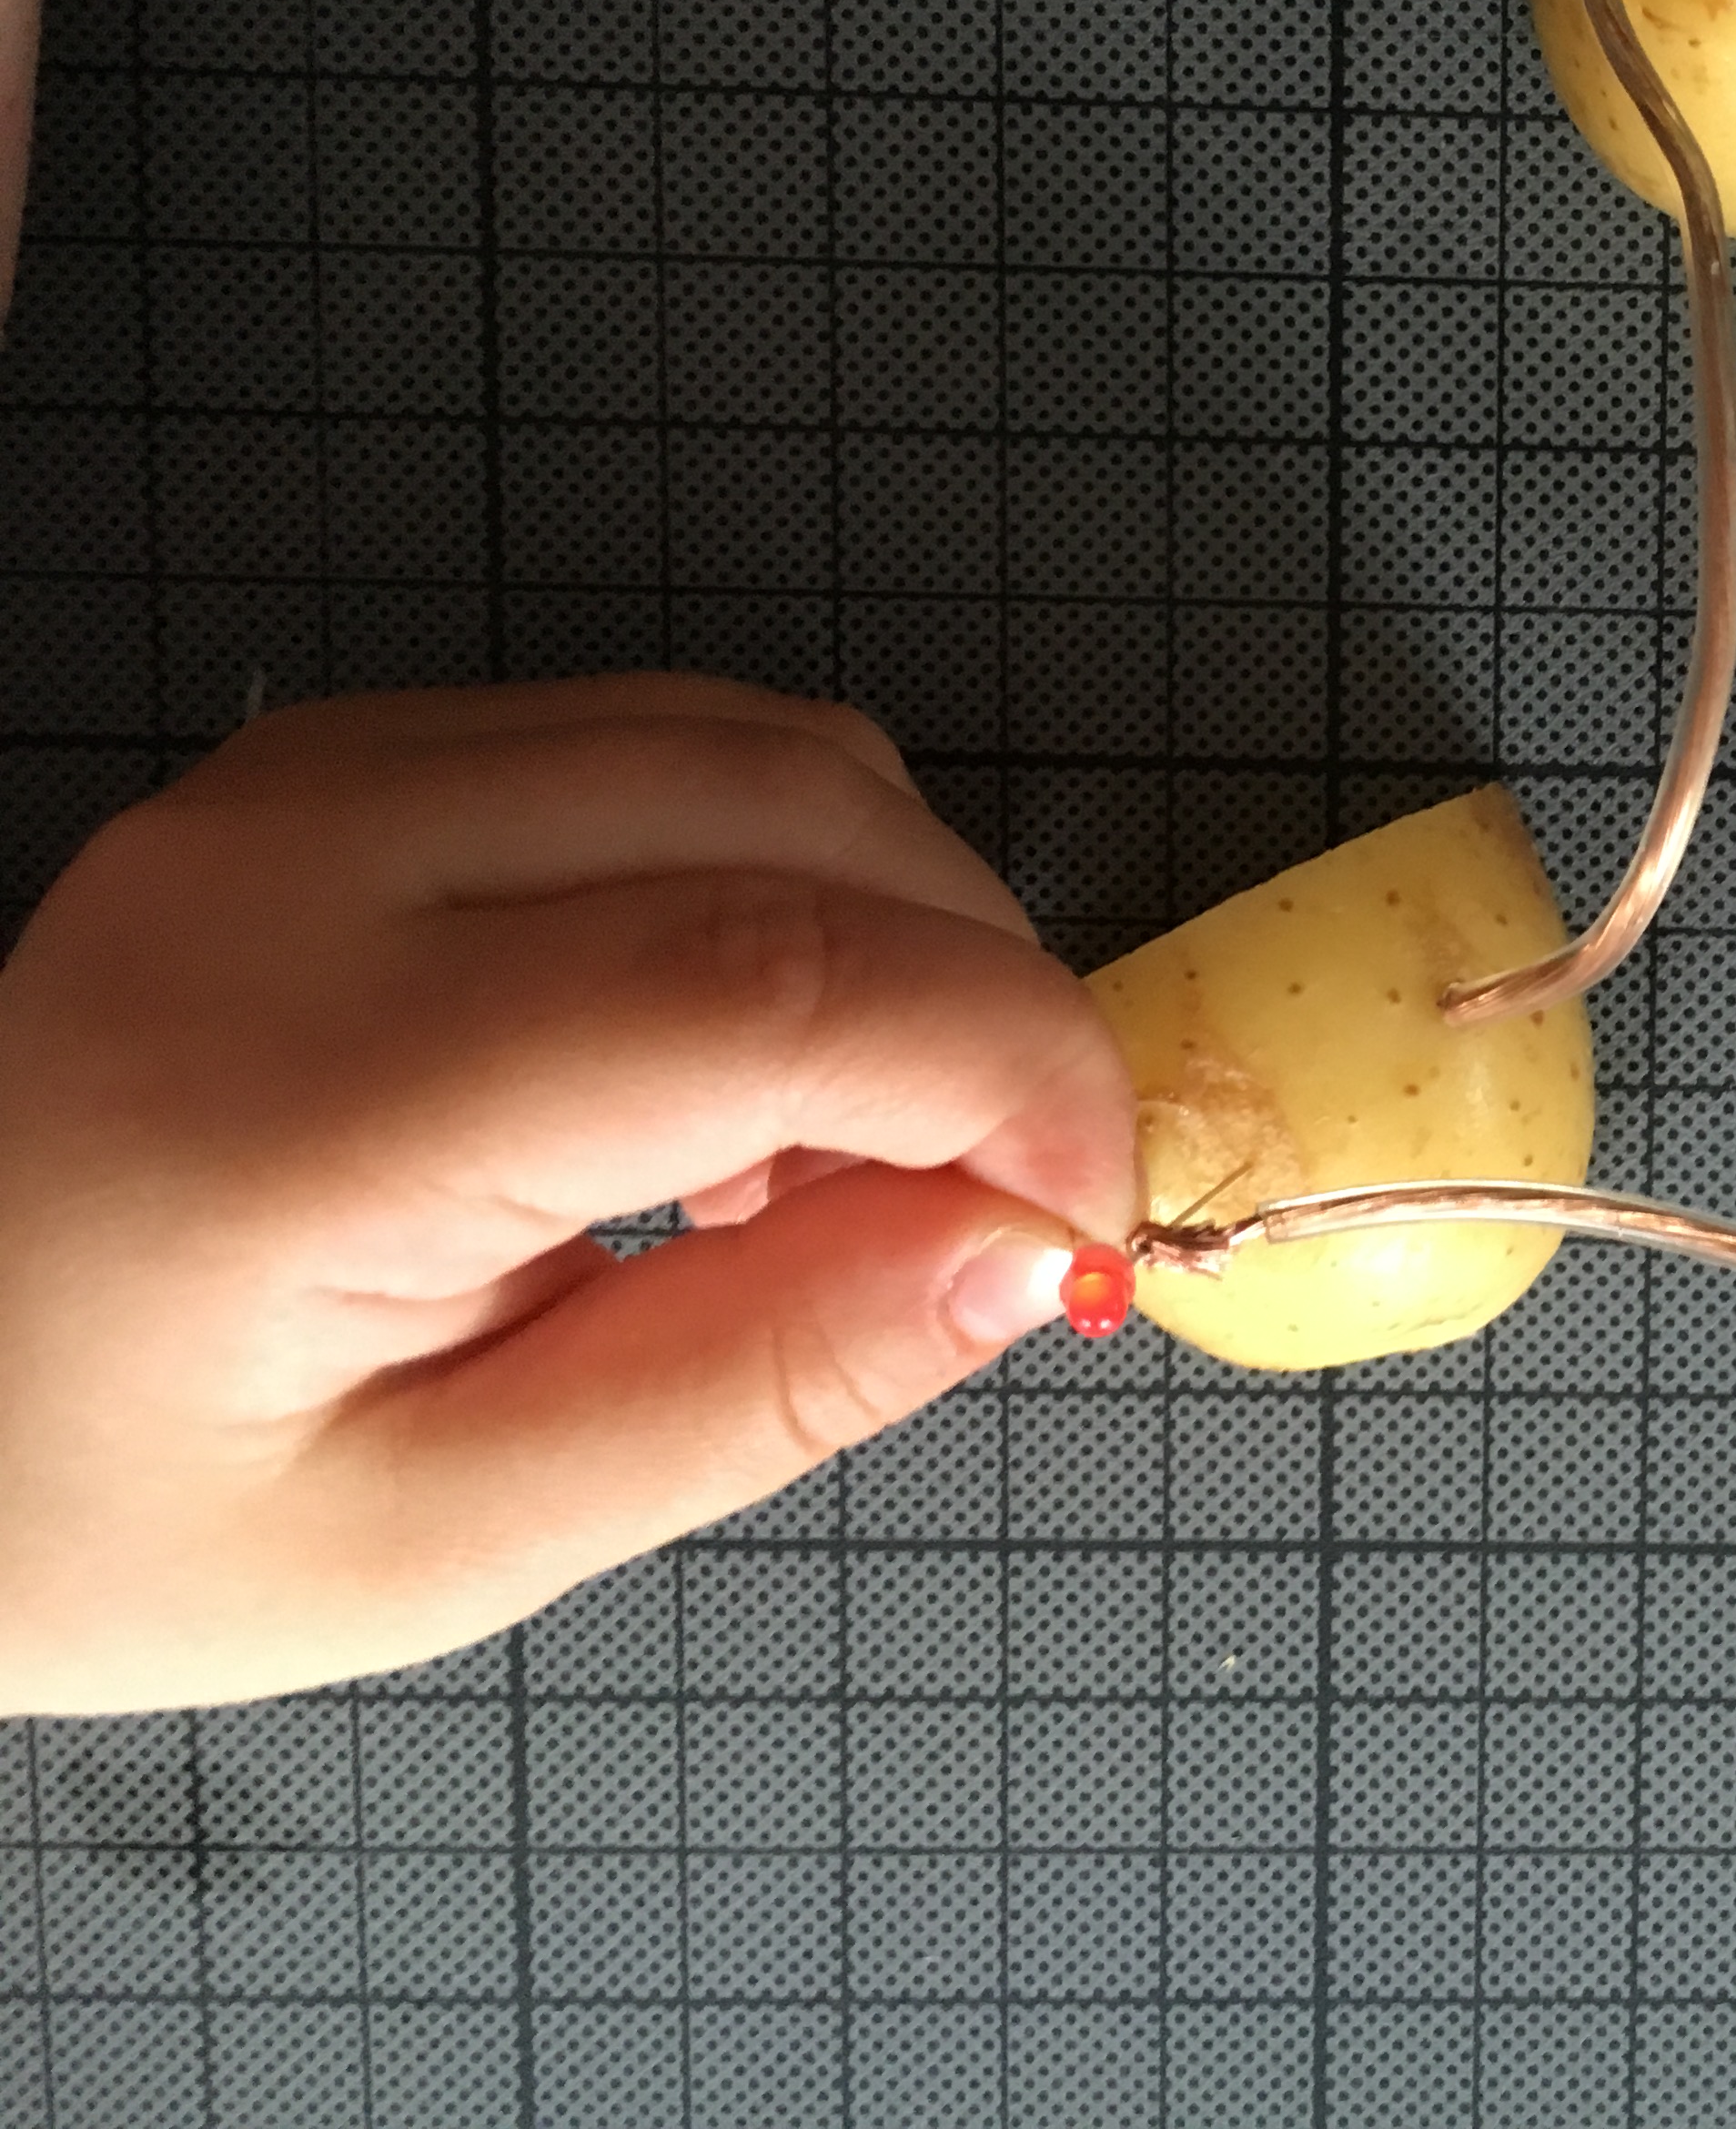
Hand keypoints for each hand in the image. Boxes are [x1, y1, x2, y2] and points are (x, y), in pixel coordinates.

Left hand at [0, 674, 1137, 1712]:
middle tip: (993, 1204)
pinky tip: (733, 1067)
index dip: (1012, 1076)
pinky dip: (792, 875)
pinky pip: (671, 741)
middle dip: (985, 992)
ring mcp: (315, 776)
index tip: (1085, 1219)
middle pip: (804, 812)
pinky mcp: (343, 759)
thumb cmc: (80, 1499)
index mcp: (308, 1086)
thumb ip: (747, 1386)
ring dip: (898, 925)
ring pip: (765, 745)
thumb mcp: (421, 1542)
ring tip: (832, 1157)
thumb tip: (1022, 1255)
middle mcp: (305, 858)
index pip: (779, 979)